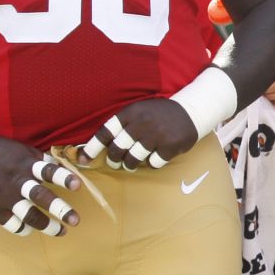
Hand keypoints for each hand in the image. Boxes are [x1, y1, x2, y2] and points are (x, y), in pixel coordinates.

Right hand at [0, 137, 81, 236]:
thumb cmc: (0, 152)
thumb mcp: (21, 150)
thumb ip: (41, 161)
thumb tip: (62, 169)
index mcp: (24, 164)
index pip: (47, 171)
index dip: (63, 178)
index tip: (77, 185)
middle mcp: (16, 181)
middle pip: (39, 197)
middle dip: (59, 209)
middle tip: (75, 220)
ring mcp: (4, 197)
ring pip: (27, 215)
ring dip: (46, 225)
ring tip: (60, 231)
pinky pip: (12, 224)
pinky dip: (24, 229)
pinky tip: (32, 228)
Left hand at [81, 98, 199, 170]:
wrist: (192, 109)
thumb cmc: (160, 113)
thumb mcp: (140, 110)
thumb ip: (123, 125)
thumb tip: (102, 146)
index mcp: (132, 112)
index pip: (106, 132)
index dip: (91, 147)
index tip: (82, 160)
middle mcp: (142, 123)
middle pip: (117, 149)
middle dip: (113, 159)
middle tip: (114, 162)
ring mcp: (157, 135)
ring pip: (133, 159)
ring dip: (130, 164)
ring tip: (131, 164)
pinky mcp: (170, 146)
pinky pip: (153, 163)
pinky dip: (152, 163)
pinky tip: (155, 156)